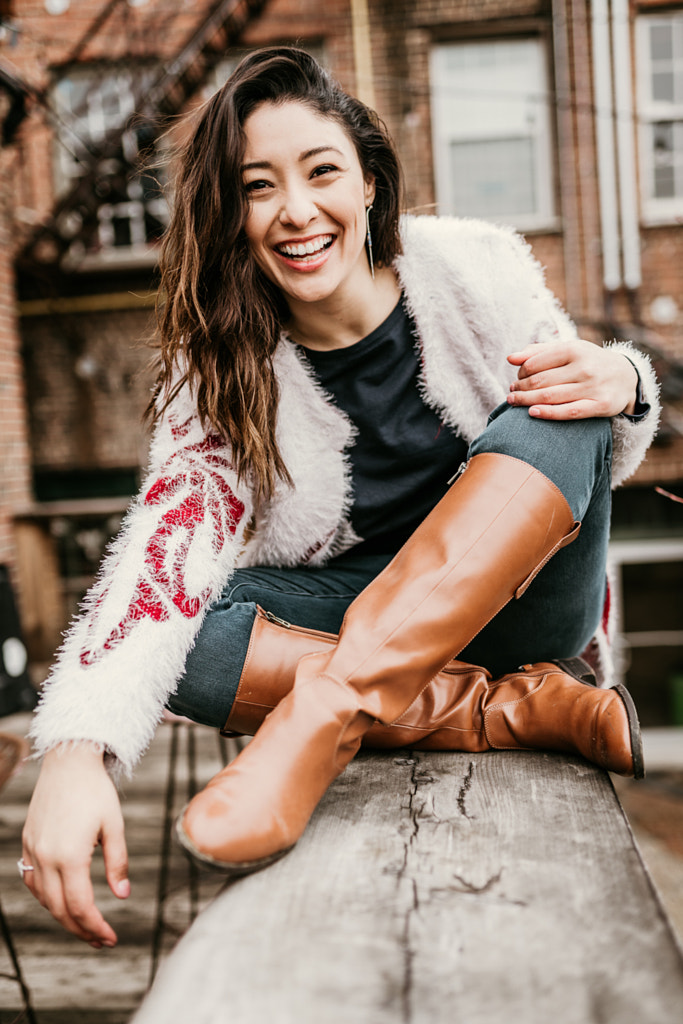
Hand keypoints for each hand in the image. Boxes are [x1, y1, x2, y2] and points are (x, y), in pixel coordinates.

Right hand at [21, 743, 129, 947]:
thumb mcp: (114, 825)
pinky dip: (46, 896)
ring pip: (44, 898)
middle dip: (81, 929)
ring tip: (85, 924)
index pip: (80, 906)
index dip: (96, 927)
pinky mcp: (28, 841)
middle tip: (102, 940)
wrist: (68, 761)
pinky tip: (61, 899)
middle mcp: (46, 857)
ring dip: (63, 916)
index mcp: (70, 856)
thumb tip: (122, 895)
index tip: (111, 938)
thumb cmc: (96, 791)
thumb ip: (118, 862)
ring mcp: (33, 850)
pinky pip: (32, 880)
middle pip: (60, 909)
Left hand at [506, 341, 638, 419]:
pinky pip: (569, 412)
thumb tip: (510, 358)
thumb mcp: (568, 350)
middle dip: (520, 388)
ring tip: (513, 402)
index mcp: (574, 349)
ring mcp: (593, 386)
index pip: (535, 363)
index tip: (517, 379)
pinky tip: (532, 413)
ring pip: (550, 396)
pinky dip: (548, 413)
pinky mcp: (600, 405)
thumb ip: (539, 352)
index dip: (520, 373)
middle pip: (540, 381)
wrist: (626, 377)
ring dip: (526, 401)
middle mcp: (584, 367)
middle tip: (512, 393)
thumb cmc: (588, 362)